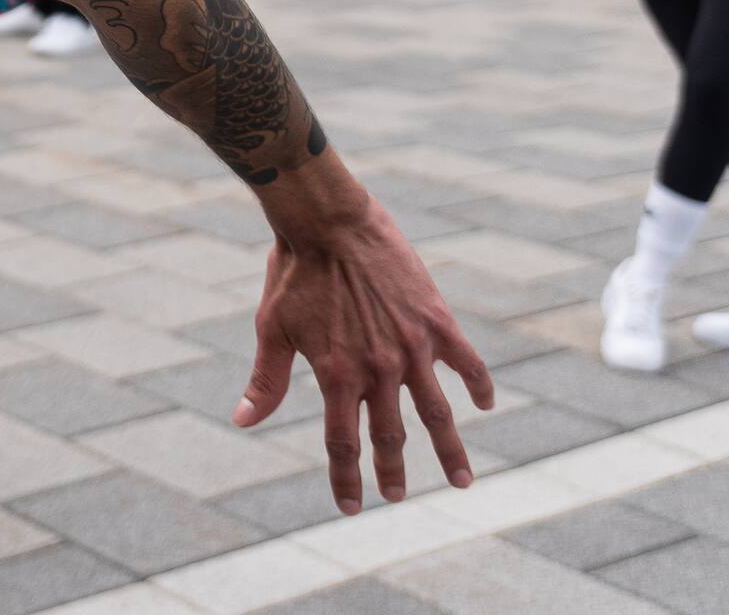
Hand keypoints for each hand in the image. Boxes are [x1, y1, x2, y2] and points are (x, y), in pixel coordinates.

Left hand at [236, 197, 493, 513]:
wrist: (327, 220)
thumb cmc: (293, 273)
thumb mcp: (271, 328)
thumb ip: (266, 381)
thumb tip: (242, 422)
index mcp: (335, 375)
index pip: (341, 444)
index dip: (345, 480)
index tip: (349, 508)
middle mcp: (377, 369)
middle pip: (389, 436)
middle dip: (393, 472)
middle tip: (397, 497)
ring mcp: (412, 347)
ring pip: (437, 413)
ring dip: (450, 449)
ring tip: (462, 480)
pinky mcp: (436, 321)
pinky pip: (467, 363)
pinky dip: (478, 386)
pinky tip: (485, 405)